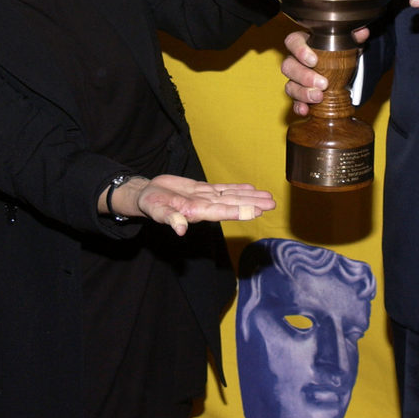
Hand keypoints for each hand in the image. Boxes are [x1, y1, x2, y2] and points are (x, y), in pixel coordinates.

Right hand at [110, 175, 275, 234]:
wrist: (146, 195)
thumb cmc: (150, 205)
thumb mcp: (156, 211)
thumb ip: (169, 218)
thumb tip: (180, 229)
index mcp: (195, 212)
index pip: (221, 212)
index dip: (239, 211)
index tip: (257, 211)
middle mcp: (204, 206)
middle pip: (232, 204)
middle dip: (252, 204)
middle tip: (272, 204)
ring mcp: (205, 198)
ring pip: (231, 196)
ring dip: (250, 197)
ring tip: (269, 198)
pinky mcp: (203, 190)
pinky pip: (224, 189)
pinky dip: (237, 188)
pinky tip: (251, 188)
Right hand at [281, 27, 367, 116]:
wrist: (343, 71)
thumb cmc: (338, 53)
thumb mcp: (347, 43)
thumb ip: (353, 36)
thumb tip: (362, 31)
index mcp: (303, 43)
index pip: (292, 42)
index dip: (299, 50)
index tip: (313, 60)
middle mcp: (295, 61)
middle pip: (288, 66)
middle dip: (304, 76)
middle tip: (323, 83)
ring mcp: (295, 79)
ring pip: (290, 85)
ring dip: (303, 93)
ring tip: (319, 97)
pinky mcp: (299, 95)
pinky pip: (294, 101)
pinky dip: (298, 106)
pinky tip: (305, 110)